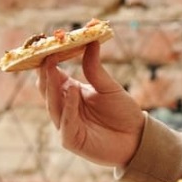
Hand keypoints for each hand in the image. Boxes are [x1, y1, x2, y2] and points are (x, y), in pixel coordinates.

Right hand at [37, 41, 145, 167]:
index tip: (47, 45)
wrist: (137, 138)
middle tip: (46, 55)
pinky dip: (69, 107)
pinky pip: (66, 123)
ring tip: (53, 68)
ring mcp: (66, 125)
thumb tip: (91, 41)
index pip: (53, 76)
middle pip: (48, 91)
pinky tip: (73, 91)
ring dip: (53, 88)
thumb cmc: (122, 112)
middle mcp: (64, 108)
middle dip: (45, 73)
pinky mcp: (71, 140)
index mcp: (70, 93)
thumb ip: (94, 68)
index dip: (47, 62)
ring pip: (53, 106)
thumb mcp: (108, 86)